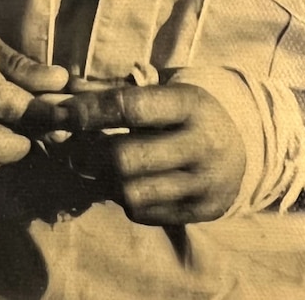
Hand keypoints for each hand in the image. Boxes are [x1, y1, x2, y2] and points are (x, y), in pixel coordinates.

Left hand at [66, 82, 245, 223]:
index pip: (132, 106)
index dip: (90, 110)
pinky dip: (124, 199)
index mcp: (191, 103)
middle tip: (74, 148)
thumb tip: (66, 92)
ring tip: (101, 166)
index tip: (62, 113)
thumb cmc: (188, 114)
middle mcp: (201, 144)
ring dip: (105, 180)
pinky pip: (143, 213)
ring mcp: (203, 183)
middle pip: (125, 158)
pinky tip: (129, 181)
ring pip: (130, 193)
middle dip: (90, 154)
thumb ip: (115, 91)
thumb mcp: (163, 91)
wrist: (242, 149)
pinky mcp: (200, 212)